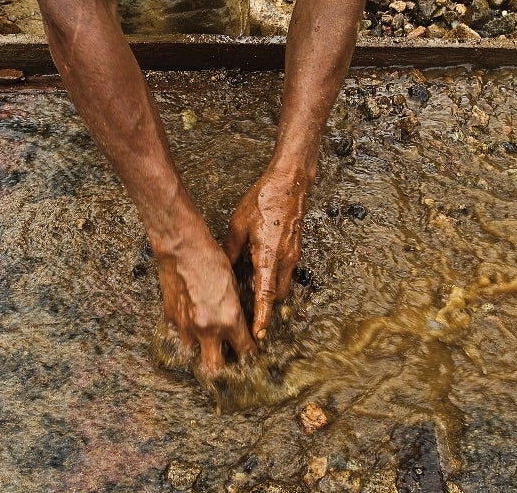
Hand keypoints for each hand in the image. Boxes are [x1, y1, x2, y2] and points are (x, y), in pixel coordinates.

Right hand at [156, 234, 256, 377]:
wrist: (183, 248)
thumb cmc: (212, 261)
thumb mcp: (234, 287)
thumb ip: (235, 312)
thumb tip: (238, 327)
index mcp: (230, 320)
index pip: (244, 351)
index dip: (248, 356)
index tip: (249, 356)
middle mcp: (208, 329)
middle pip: (214, 369)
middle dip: (222, 369)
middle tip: (227, 361)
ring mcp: (187, 326)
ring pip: (193, 355)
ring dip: (201, 350)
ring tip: (205, 342)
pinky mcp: (171, 319)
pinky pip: (179, 335)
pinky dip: (185, 333)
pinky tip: (190, 323)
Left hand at [223, 168, 308, 340]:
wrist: (290, 183)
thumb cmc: (263, 201)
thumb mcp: (238, 225)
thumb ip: (230, 251)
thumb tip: (221, 271)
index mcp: (269, 255)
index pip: (266, 296)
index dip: (261, 317)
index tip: (257, 334)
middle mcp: (285, 259)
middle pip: (276, 296)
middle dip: (264, 308)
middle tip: (247, 315)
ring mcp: (293, 255)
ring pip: (282, 285)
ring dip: (269, 293)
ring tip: (251, 296)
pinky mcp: (295, 249)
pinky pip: (285, 272)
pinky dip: (273, 279)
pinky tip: (259, 273)